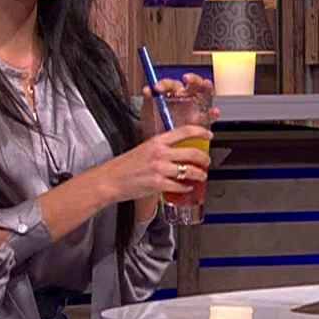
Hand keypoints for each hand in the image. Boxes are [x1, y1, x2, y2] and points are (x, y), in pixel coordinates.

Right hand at [96, 125, 213, 202]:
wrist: (109, 180)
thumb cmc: (123, 166)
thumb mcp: (143, 149)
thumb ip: (160, 148)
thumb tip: (176, 150)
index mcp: (156, 141)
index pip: (184, 131)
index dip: (200, 132)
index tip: (209, 135)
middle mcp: (160, 153)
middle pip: (192, 153)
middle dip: (204, 158)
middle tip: (207, 161)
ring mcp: (159, 169)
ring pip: (189, 170)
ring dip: (199, 174)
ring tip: (201, 176)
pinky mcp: (158, 184)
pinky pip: (179, 186)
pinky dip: (186, 188)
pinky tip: (187, 187)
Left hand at [141, 73, 217, 135]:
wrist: (160, 144)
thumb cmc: (154, 127)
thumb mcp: (148, 113)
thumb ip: (148, 100)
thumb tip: (147, 89)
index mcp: (172, 94)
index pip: (171, 84)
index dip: (165, 84)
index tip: (158, 88)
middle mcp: (186, 98)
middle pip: (193, 83)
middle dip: (192, 78)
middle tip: (187, 79)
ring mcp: (195, 109)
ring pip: (206, 93)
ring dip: (207, 87)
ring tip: (205, 85)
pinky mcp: (202, 122)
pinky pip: (210, 115)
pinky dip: (213, 113)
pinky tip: (212, 111)